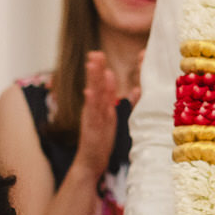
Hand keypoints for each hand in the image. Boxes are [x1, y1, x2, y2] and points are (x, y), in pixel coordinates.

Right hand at [72, 52, 122, 179]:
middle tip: (94, 53)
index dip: (100, 70)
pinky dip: (90, 102)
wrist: (90, 161)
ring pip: (93, 96)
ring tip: (91, 65)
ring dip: (92, 80)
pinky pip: (92, 114)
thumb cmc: (100, 140)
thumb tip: (125, 85)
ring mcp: (92, 118)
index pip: (101, 85)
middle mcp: (94, 110)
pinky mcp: (91, 128)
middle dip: (95, 69)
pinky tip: (89, 92)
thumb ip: (113, 101)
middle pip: (95, 86)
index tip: (98, 54)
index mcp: (100, 107)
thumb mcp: (110, 117)